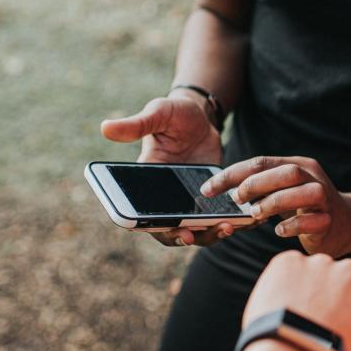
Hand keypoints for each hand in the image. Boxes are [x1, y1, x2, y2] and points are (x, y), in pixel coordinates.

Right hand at [101, 94, 228, 245]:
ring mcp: (189, 200)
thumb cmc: (174, 113)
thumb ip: (136, 124)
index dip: (157, 228)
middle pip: (172, 230)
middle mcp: (166, 198)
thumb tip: (105, 127)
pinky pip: (216, 218)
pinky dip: (229, 223)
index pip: (144, 215)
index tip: (174, 231)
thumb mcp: (157, 114)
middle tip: (197, 235)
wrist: (201, 116)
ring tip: (228, 226)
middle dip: (185, 237)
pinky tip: (245, 220)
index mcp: (146, 183)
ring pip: (197, 229)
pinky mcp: (210, 198)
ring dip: (210, 234)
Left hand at [201, 156, 350, 256]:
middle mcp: (313, 178)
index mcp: (299, 165)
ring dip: (275, 202)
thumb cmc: (307, 207)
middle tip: (236, 198)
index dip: (232, 174)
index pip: (262, 162)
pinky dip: (293, 225)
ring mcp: (324, 200)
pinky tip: (279, 231)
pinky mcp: (329, 222)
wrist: (350, 224)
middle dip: (256, 183)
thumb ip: (262, 190)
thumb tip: (227, 194)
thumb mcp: (284, 192)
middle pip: (286, 172)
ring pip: (303, 192)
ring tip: (256, 214)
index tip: (208, 188)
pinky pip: (312, 220)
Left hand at [243, 250, 350, 350]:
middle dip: (329, 292)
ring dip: (305, 286)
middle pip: (341, 277)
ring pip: (313, 270)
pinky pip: (286, 267)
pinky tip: (277, 304)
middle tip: (312, 317)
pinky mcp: (289, 260)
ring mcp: (319, 263)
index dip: (350, 310)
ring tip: (290, 314)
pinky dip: (281, 281)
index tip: (337, 323)